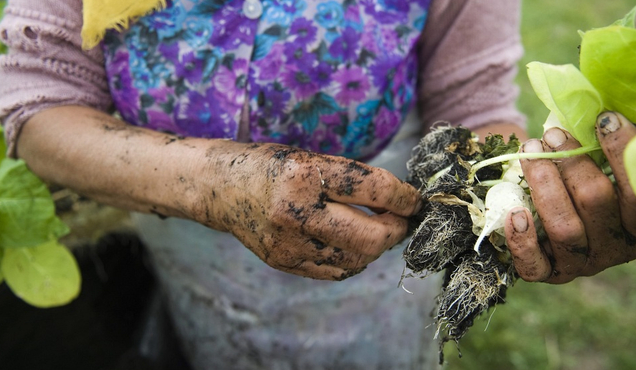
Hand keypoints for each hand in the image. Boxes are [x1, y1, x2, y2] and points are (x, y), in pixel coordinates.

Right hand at [201, 143, 421, 280]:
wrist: (220, 187)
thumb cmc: (270, 165)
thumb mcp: (310, 157)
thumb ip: (351, 178)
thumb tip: (399, 200)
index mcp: (306, 174)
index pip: (375, 190)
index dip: (405, 197)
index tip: (416, 201)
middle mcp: (297, 212)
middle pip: (371, 237)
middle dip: (396, 230)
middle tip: (402, 220)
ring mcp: (289, 243)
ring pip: (357, 259)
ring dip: (377, 246)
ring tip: (378, 230)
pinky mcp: (284, 262)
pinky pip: (335, 270)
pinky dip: (353, 259)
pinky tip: (353, 244)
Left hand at [504, 112, 635, 282]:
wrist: (554, 220)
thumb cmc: (585, 184)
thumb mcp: (606, 170)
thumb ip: (611, 149)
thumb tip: (606, 109)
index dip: (623, 152)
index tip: (603, 117)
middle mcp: (616, 250)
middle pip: (596, 202)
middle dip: (572, 161)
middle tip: (551, 135)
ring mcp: (582, 265)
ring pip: (564, 227)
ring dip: (544, 184)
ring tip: (529, 152)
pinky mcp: (549, 275)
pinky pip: (534, 266)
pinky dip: (522, 240)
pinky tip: (515, 212)